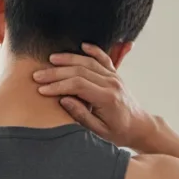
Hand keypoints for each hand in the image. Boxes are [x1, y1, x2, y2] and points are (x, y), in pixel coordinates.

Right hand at [33, 43, 158, 150]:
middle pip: (80, 71)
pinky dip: (93, 50)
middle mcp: (112, 84)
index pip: (78, 85)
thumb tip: (64, 100)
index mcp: (107, 98)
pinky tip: (82, 45)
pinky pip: (104, 58)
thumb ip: (81, 115)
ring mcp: (115, 77)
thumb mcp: (99, 131)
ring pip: (89, 62)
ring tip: (51, 60)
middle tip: (38, 75)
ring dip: (69, 59)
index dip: (58, 86)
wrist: (140, 127)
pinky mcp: (116, 75)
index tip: (42, 90)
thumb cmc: (119, 132)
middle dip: (56, 73)